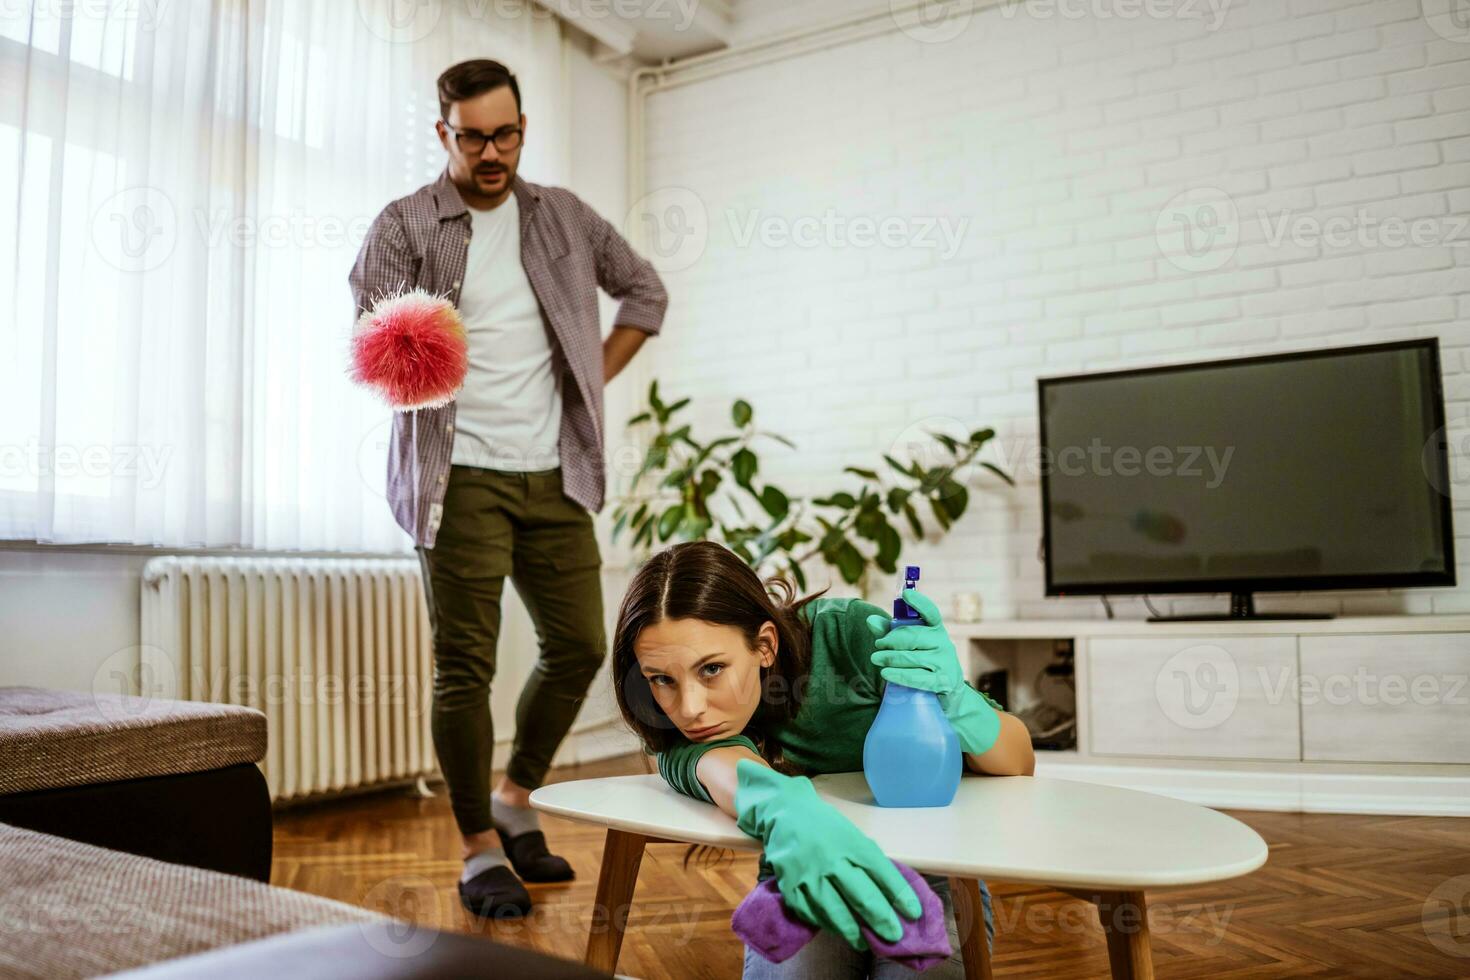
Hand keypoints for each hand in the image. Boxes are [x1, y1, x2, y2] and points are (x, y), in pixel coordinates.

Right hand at [734, 759, 921, 950]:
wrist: (785, 815)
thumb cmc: (827, 827)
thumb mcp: (853, 835)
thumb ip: (869, 861)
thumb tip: (892, 893)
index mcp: (852, 844)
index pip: (883, 873)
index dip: (900, 896)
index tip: (913, 914)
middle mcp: (832, 861)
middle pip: (862, 898)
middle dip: (882, 921)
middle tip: (894, 937)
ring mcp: (810, 876)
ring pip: (837, 913)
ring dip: (854, 933)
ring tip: (865, 943)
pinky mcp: (791, 888)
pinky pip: (812, 915)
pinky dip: (827, 925)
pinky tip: (837, 929)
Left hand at [865, 588, 1001, 755]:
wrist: (947, 694)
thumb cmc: (923, 663)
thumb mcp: (907, 646)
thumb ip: (889, 632)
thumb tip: (870, 621)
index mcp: (936, 629)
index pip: (930, 612)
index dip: (919, 602)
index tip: (906, 594)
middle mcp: (944, 643)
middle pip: (914, 636)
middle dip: (891, 640)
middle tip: (878, 645)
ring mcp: (945, 663)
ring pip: (912, 657)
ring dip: (890, 658)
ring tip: (876, 659)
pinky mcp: (943, 682)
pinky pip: (917, 677)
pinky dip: (899, 675)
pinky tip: (885, 673)